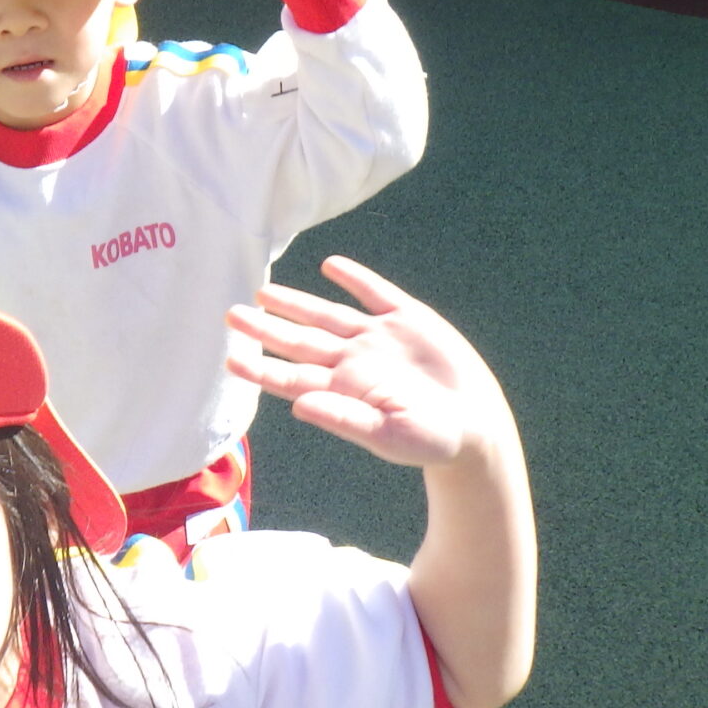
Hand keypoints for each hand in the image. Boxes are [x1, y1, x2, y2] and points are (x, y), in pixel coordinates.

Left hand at [226, 256, 507, 468]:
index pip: (292, 376)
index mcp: (343, 390)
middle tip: (231, 315)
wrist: (475, 425)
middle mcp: (353, 362)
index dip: (260, 367)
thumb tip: (298, 407)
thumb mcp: (387, 435)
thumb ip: (344, 419)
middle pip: (300, 341)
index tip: (231, 359)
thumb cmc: (429, 441)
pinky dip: (355, 278)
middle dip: (266, 328)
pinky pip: (376, 294)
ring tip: (263, 292)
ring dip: (296, 303)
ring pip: (328, 315)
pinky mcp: (408, 320)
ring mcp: (378, 339)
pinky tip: (330, 266)